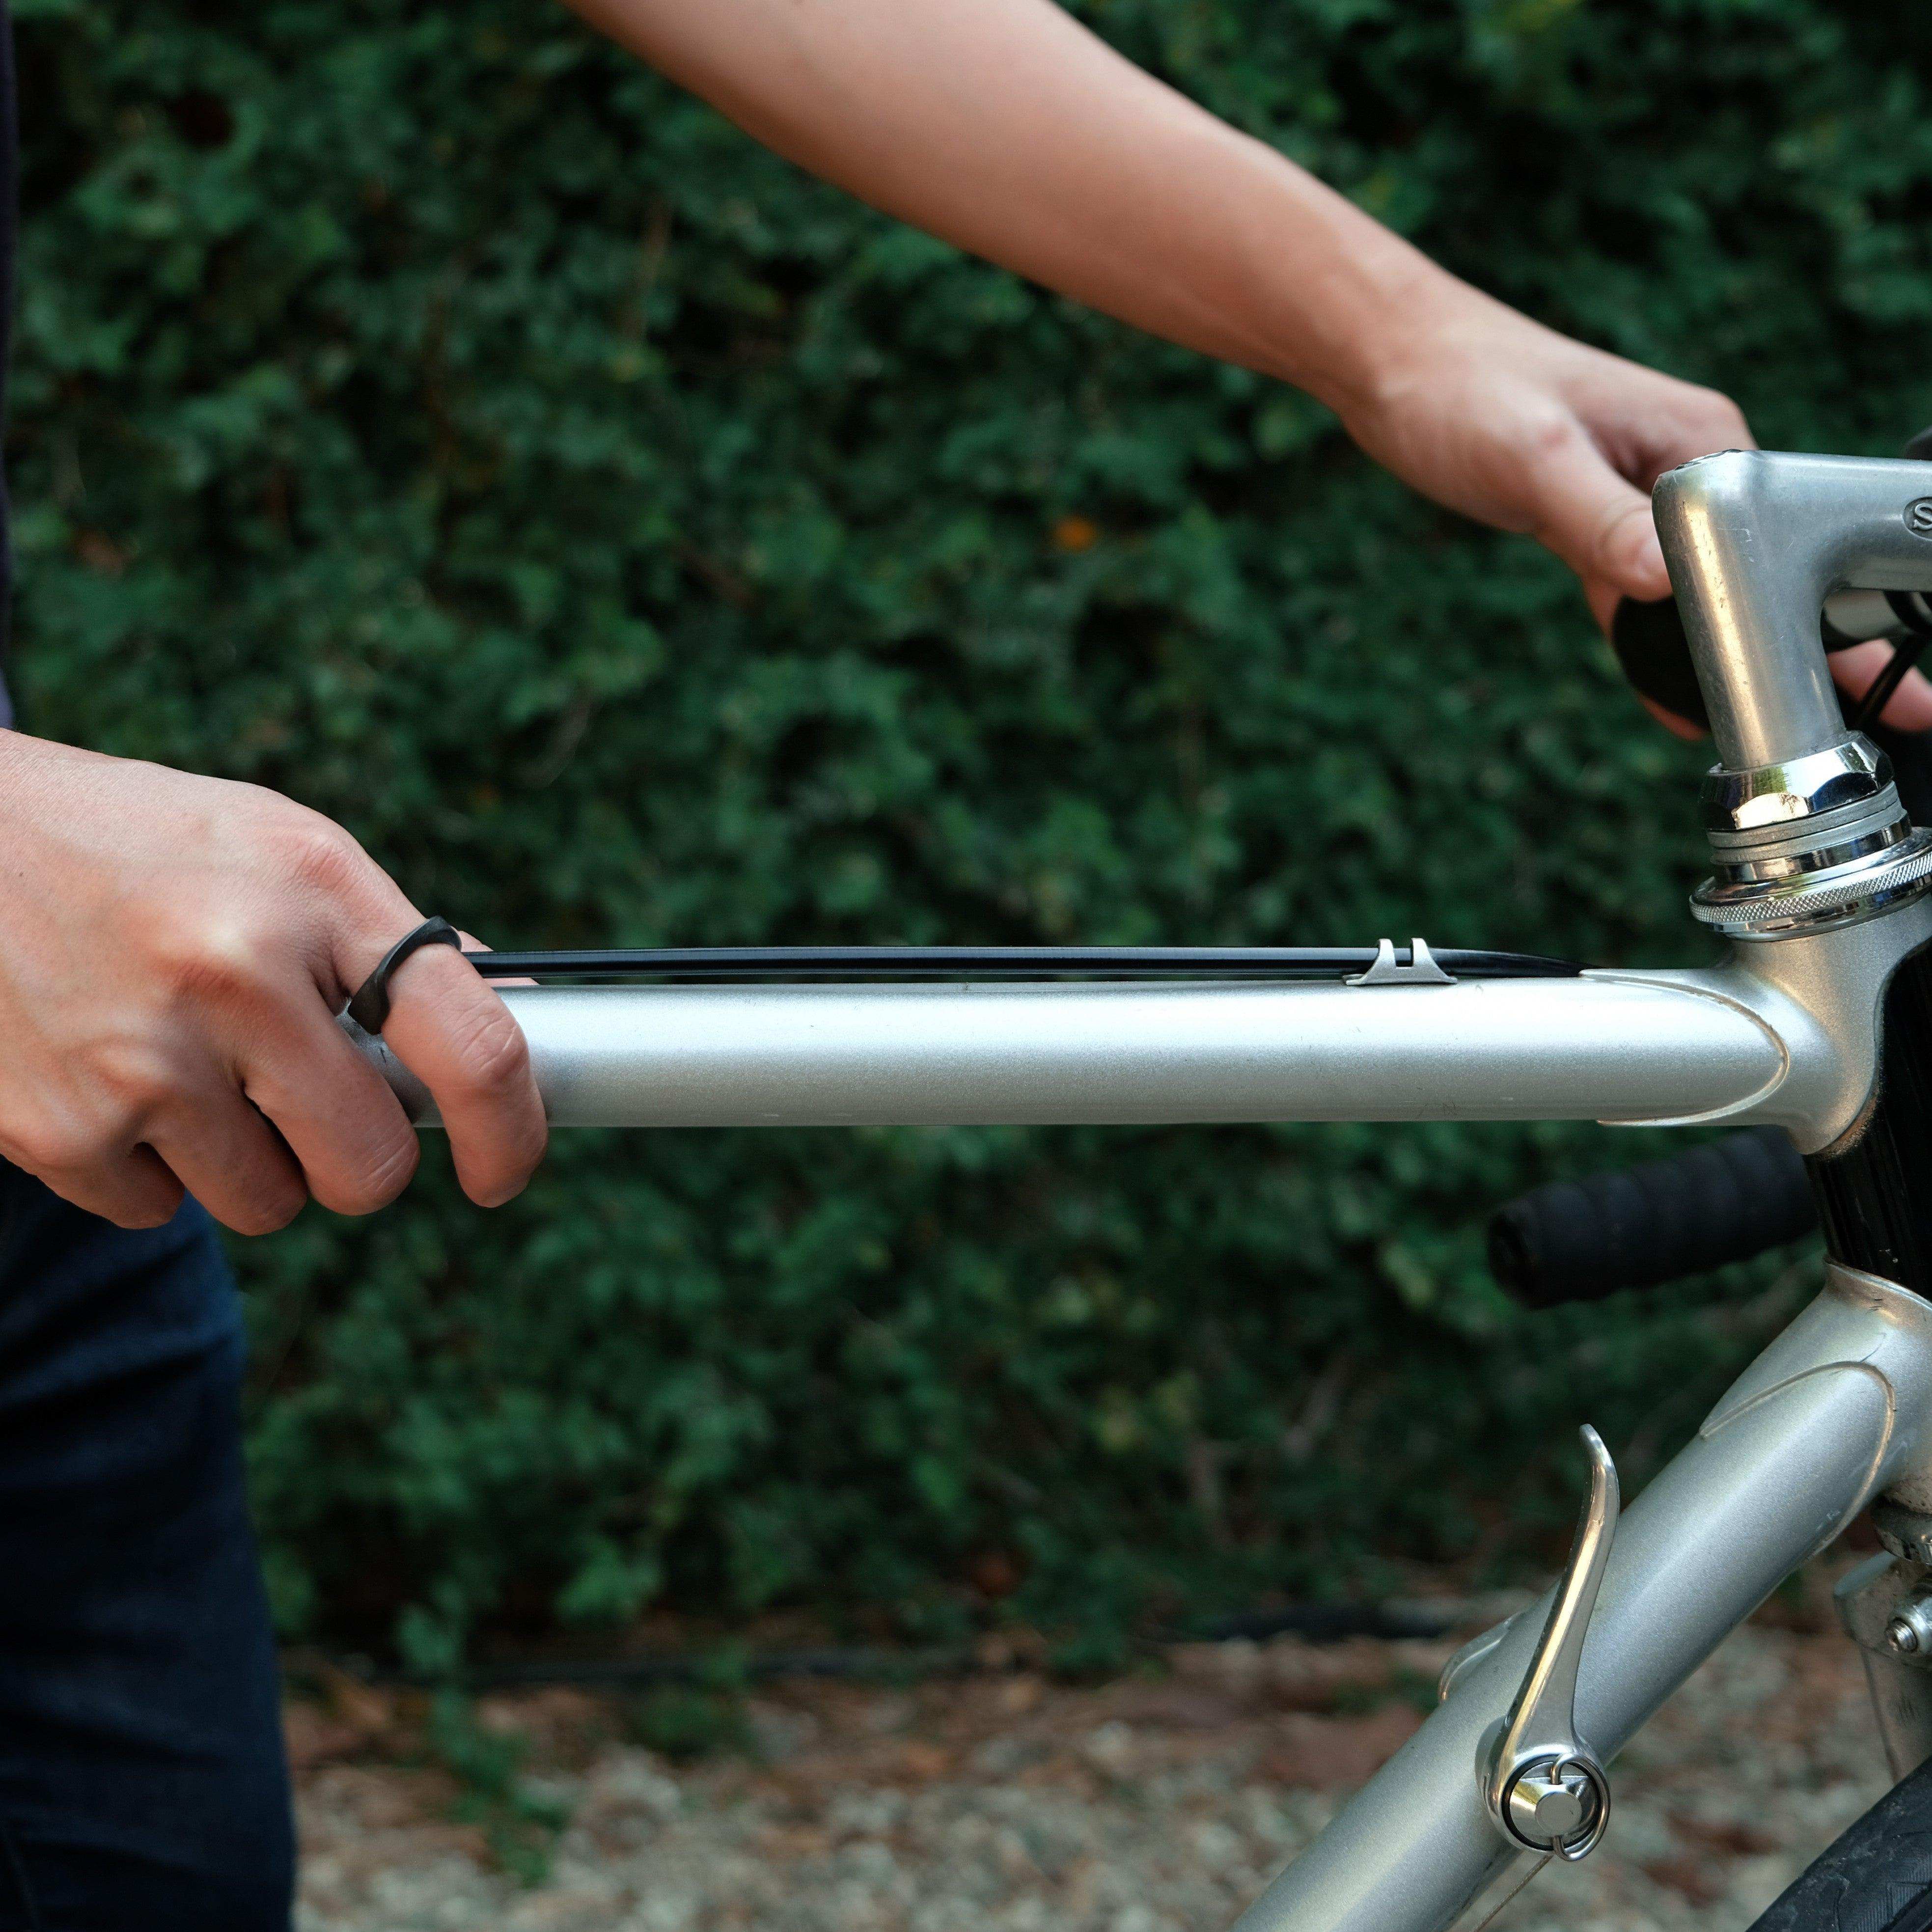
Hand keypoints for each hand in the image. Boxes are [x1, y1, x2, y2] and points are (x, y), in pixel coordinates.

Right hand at [0, 732, 546, 1232]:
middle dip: (356, 1158)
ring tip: (190, 1063)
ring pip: (269, 1203)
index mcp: (315, 890)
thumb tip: (525, 1013)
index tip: (504, 1170)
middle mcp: (234, 972)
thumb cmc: (144, 849)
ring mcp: (141, 1057)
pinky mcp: (57, 1128)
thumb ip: (393, 940)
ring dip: (249, 1160)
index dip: (510, 1133)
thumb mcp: (283, 849)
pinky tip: (113, 1074)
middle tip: (311, 1104)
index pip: (471, 1046)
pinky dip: (150, 1165)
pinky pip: (161, 1210)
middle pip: (371, 1165)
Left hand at [1336, 275, 1931, 734]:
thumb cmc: (1464, 389)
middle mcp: (1689, 470)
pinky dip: (1661, 653)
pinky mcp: (1596, 524)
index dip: (1831, 617)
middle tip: (1891, 721)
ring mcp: (1645, 499)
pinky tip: (1683, 706)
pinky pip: (1645, 602)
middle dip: (1828, 647)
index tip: (1867, 684)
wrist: (1398, 364)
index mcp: (1702, 444)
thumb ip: (1601, 520)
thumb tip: (1664, 580)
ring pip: (1712, 594)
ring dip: (1752, 655)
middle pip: (1771, 572)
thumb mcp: (1534, 457)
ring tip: (1800, 729)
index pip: (1787, 540)